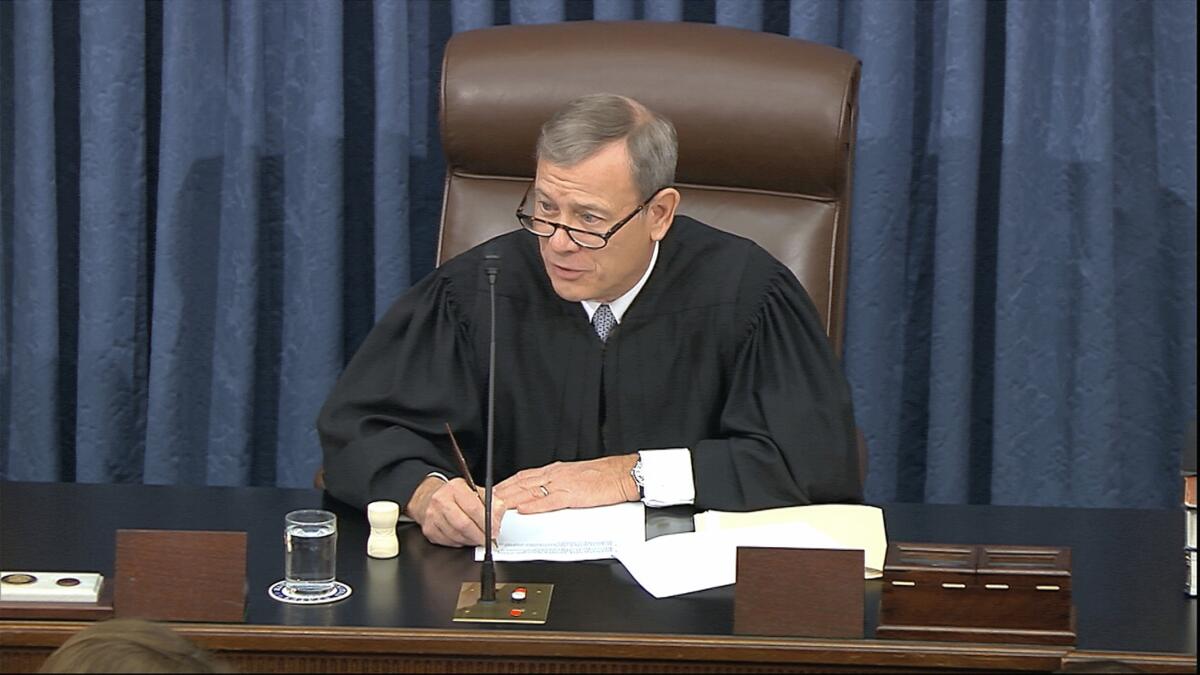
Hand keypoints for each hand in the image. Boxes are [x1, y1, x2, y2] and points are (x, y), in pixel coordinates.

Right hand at [405, 476, 505, 546]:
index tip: (495, 531)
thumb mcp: (476, 492)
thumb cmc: (458, 497)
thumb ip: (491, 502)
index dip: (487, 522)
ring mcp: (432, 515)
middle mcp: (441, 500)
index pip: (473, 508)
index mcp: (455, 488)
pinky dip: (460, 543)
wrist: (433, 498)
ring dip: (471, 540)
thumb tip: (498, 518)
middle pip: (463, 524)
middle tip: (488, 540)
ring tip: (477, 537)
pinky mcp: (429, 529)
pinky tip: (465, 537)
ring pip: (456, 536)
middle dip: (479, 535)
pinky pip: (449, 542)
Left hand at [494, 454, 638, 514]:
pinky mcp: (572, 496)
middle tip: (486, 501)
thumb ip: (557, 483)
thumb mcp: (574, 476)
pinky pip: (548, 501)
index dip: (506, 484)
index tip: (493, 491)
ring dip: (511, 500)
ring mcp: (562, 485)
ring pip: (530, 491)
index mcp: (555, 471)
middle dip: (502, 493)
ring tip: (496, 508)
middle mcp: (555, 475)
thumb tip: (543, 492)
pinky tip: (523, 510)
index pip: (524, 476)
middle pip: (522, 483)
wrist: (621, 474)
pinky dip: (533, 506)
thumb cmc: (602, 476)